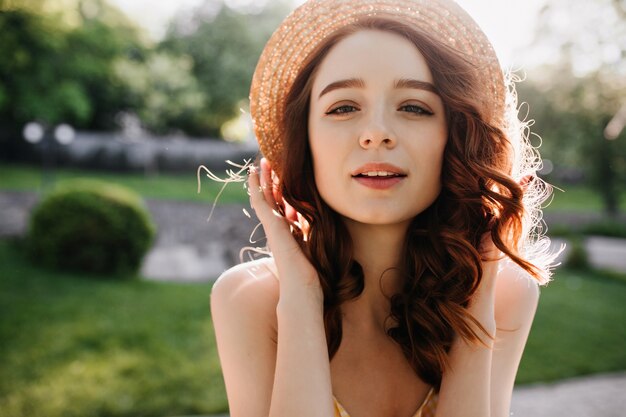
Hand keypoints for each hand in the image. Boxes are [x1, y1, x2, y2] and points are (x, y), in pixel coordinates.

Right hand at [248, 158, 320, 291]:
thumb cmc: (312, 272)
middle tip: (270, 162)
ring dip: (264, 178)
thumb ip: (311, 229)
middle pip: (273, 198)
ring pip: (265, 197)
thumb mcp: (314, 243)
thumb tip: (316, 217)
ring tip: (263, 161)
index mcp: (288, 233)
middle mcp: (278, 228)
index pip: (284, 207)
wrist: (303, 286)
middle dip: (272, 180)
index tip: (285, 177)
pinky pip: (260, 201)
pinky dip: (257, 186)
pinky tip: (254, 172)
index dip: (283, 191)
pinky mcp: (271, 225)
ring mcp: (272, 226)